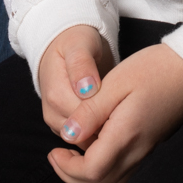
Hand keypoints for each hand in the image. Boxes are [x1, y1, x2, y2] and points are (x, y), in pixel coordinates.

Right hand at [38, 25, 114, 141]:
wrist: (65, 46)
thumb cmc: (75, 42)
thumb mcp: (79, 44)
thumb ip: (82, 65)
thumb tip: (87, 90)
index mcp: (56, 95)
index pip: (86, 118)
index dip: (108, 113)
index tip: (125, 102)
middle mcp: (54, 114)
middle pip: (87, 133)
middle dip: (109, 124)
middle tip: (128, 108)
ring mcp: (58, 124)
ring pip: (87, 141)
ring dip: (106, 130)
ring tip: (122, 111)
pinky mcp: (65, 128)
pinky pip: (86, 140)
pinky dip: (101, 132)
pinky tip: (114, 118)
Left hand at [47, 43, 182, 182]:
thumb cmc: (155, 69)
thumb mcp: (116, 82)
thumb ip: (89, 111)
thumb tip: (66, 135)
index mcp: (126, 135)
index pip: (90, 171)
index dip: (66, 168)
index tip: (53, 151)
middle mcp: (138, 152)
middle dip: (72, 176)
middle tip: (56, 156)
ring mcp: (148, 154)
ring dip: (88, 177)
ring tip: (73, 155)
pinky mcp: (153, 149)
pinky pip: (125, 175)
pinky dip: (106, 172)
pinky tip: (98, 151)